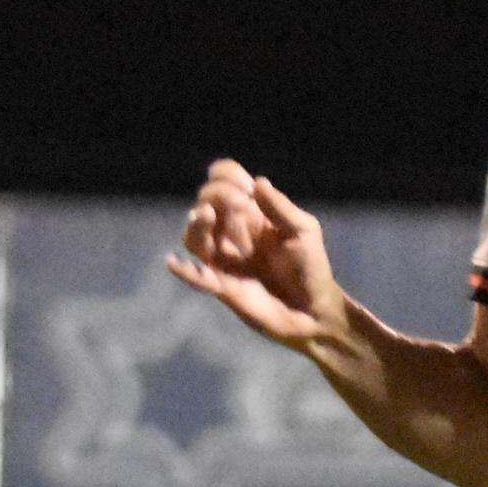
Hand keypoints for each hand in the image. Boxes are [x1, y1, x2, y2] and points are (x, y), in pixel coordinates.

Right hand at [164, 161, 342, 347]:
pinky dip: (184, 271)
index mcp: (251, 213)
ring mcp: (225, 259)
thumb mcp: (303, 230)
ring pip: (194, 235)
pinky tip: (173, 262)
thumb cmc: (311, 267)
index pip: (224, 182)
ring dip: (196, 222)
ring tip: (206, 215)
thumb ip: (280, 207)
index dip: (227, 176)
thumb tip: (256, 181)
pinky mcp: (223, 287)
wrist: (314, 310)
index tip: (246, 188)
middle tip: (240, 203)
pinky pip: (196, 277)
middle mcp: (233, 232)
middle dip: (217, 195)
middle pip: (206, 202)